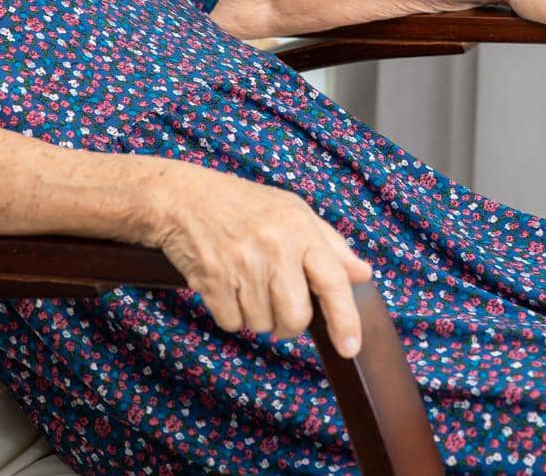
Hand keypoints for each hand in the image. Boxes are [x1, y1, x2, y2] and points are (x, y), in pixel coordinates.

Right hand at [149, 164, 372, 357]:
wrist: (183, 198)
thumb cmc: (244, 205)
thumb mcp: (293, 212)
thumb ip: (330, 246)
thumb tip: (362, 275)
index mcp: (300, 229)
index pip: (332, 281)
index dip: (345, 320)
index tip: (350, 348)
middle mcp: (274, 246)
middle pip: (296, 318)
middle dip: (289, 325)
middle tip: (278, 304)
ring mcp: (241, 264)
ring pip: (262, 325)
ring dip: (256, 315)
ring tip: (246, 283)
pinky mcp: (212, 280)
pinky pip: (232, 323)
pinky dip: (230, 314)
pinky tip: (226, 286)